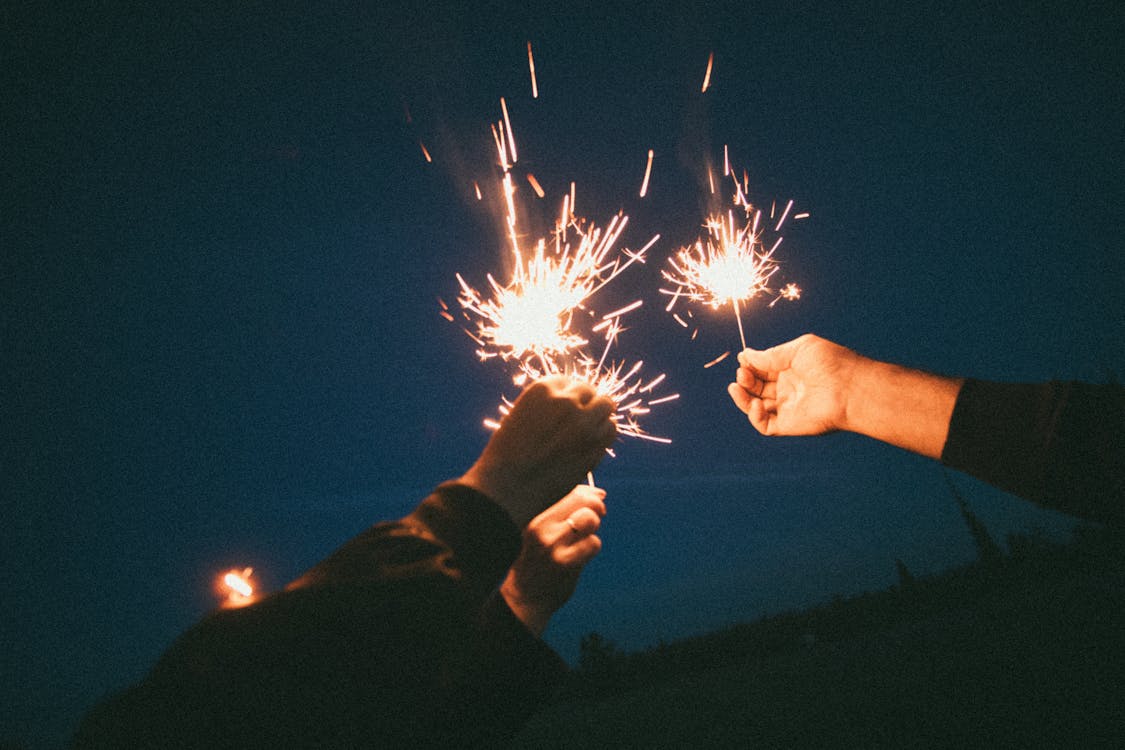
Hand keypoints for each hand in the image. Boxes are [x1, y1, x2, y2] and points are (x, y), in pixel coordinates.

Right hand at [460, 376, 615, 526]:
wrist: (507, 487)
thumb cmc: (507, 455)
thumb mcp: (520, 417)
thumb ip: (546, 406)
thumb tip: (571, 403)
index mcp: (542, 389)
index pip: (567, 381)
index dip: (567, 397)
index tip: (565, 410)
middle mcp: (565, 400)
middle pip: (590, 390)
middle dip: (585, 404)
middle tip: (579, 422)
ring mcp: (583, 422)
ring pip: (606, 405)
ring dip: (599, 416)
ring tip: (587, 432)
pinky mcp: (595, 444)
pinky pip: (611, 428)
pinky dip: (605, 433)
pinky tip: (592, 444)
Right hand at [500, 484, 606, 635]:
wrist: (524, 596)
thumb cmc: (535, 558)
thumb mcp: (539, 529)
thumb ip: (564, 509)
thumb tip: (600, 493)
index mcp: (533, 514)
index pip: (567, 490)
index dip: (588, 492)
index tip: (597, 498)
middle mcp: (540, 526)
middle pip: (582, 501)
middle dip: (596, 507)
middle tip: (596, 518)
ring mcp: (552, 544)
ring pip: (590, 520)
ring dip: (594, 528)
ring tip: (584, 538)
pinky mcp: (565, 562)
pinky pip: (593, 544)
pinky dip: (593, 547)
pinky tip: (581, 555)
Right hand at [727, 333, 860, 435]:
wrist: (850, 388)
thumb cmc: (831, 364)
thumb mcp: (798, 349)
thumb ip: (771, 355)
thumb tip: (746, 355)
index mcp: (792, 370)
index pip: (763, 369)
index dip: (750, 365)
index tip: (743, 359)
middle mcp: (788, 389)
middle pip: (756, 387)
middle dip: (745, 379)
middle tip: (742, 373)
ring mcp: (787, 408)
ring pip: (755, 407)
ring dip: (742, 397)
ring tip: (737, 386)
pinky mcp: (788, 425)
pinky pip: (764, 425)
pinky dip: (754, 415)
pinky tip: (756, 403)